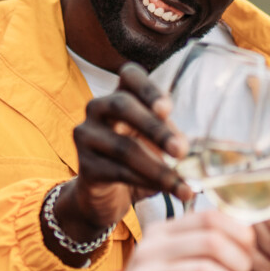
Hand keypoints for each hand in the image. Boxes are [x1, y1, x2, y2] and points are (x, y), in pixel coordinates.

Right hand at [49, 63, 192, 261]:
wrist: (106, 195)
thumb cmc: (137, 159)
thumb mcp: (156, 142)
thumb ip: (169, 135)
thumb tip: (184, 146)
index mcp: (120, 94)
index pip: (129, 75)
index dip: (148, 88)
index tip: (167, 109)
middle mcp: (97, 108)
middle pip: (123, 106)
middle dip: (156, 129)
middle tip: (182, 151)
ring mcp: (87, 136)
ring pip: (124, 147)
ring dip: (158, 168)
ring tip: (183, 184)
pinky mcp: (85, 166)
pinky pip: (118, 172)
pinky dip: (147, 182)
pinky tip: (168, 190)